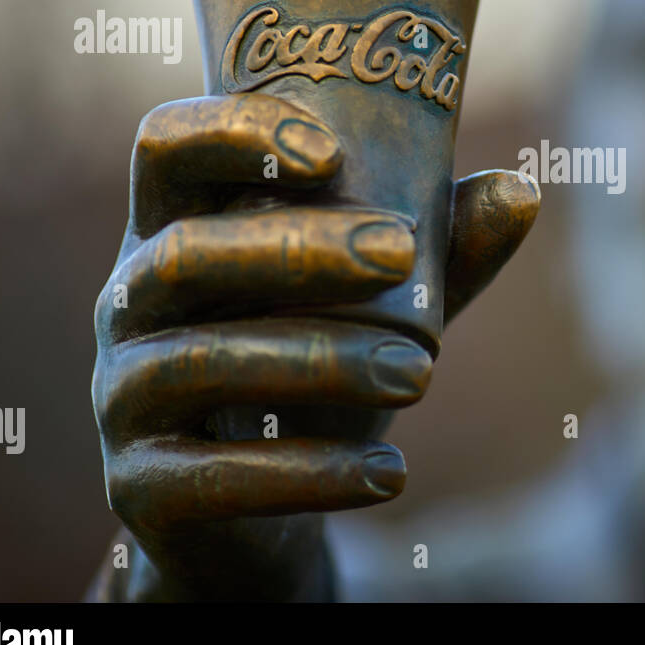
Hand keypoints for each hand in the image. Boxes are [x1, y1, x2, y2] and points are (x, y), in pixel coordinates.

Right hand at [89, 92, 538, 599]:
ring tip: (422, 373)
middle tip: (399, 251)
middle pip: (185, 253)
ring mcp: (121, 395)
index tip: (334, 153)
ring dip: (320, 360)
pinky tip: (392, 474)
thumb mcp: (382, 306)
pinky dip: (310, 474)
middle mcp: (129, 303)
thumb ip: (440, 253)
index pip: (166, 147)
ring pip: (203, 360)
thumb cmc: (316, 369)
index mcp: (175, 230)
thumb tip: (523, 189)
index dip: (236, 135)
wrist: (261, 509)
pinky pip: (212, 476)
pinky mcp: (140, 485)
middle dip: (295, 246)